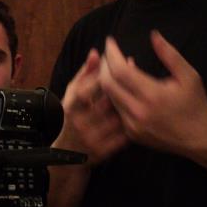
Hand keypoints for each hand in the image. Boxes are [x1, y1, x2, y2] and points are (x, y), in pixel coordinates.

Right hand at [53, 49, 127, 164]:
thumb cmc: (72, 116)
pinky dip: (132, 124)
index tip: (116, 66)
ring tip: (140, 94)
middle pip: (105, 104)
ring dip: (130, 106)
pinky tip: (137, 114)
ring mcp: (91, 139)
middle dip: (122, 89)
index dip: (102, 78)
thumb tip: (96, 52)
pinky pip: (123, 135)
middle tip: (136, 77)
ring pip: (117, 119)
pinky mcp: (102, 152)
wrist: (66, 154)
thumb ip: (84, 74)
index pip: (86, 90)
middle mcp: (79, 124)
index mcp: (70, 107)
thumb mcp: (72, 94)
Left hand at [98, 31, 206, 156]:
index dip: (112, 54)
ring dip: (108, 79)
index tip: (110, 41)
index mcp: (153, 95)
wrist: (200, 138)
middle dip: (104, 65)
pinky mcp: (132, 134)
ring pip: (109, 98)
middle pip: (107, 84)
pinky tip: (123, 85)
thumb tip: (153, 34)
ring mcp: (133, 125)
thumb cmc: (196, 103)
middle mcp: (139, 111)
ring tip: (113, 65)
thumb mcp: (188, 75)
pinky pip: (116, 110)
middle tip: (108, 53)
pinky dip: (116, 94)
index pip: (121, 71)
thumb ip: (169, 54)